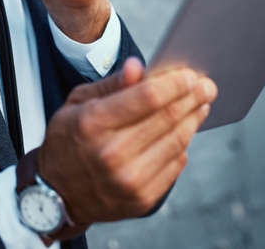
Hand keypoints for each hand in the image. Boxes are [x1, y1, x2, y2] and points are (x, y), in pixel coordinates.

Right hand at [38, 59, 217, 237]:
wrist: (58, 193)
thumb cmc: (68, 141)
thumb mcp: (76, 103)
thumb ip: (110, 85)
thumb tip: (138, 67)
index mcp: (92, 123)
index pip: (147, 98)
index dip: (174, 83)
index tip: (190, 74)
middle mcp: (112, 153)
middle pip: (167, 117)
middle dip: (192, 97)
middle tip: (206, 86)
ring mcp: (129, 179)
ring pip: (177, 141)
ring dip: (193, 119)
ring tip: (200, 105)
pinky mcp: (142, 198)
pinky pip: (175, 165)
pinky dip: (183, 145)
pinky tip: (184, 131)